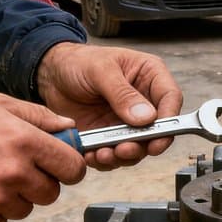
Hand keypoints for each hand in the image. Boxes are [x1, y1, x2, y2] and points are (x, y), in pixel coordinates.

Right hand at [0, 94, 85, 221]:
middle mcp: (13, 172)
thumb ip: (39, 115)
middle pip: (53, 192)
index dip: (70, 167)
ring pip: (28, 208)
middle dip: (42, 182)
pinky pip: (3, 220)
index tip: (62, 166)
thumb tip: (69, 127)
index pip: (73, 167)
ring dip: (17, 197)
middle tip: (22, 170)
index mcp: (24, 141)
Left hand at [37, 43, 182, 170]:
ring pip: (138, 146)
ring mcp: (127, 121)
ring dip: (123, 155)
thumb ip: (123, 93)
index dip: (169, 120)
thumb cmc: (78, 62)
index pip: (170, 98)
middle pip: (157, 129)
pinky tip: (93, 154)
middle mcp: (143, 101)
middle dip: (143, 144)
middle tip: (125, 149)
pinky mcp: (110, 136)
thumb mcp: (101, 70)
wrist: (51, 75)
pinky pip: (115, 154)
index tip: (158, 137)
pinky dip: (106, 159)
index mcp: (149, 76)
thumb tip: (146, 117)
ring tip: (105, 153)